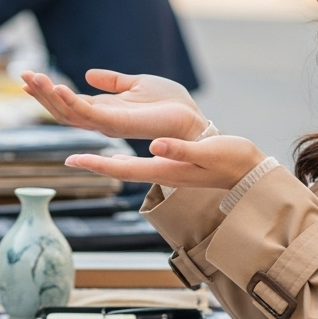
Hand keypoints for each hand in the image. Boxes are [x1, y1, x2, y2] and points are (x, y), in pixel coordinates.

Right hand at [21, 69, 208, 141]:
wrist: (192, 118)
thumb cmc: (170, 103)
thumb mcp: (136, 84)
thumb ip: (112, 81)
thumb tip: (89, 74)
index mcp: (103, 110)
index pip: (67, 103)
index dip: (47, 92)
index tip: (28, 78)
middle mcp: (101, 120)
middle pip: (62, 110)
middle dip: (41, 94)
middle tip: (22, 75)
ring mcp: (107, 124)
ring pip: (69, 113)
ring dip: (49, 96)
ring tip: (32, 78)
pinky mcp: (118, 124)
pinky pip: (88, 114)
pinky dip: (70, 101)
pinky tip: (57, 88)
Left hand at [67, 135, 266, 189]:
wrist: (248, 171)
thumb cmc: (231, 160)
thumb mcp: (207, 152)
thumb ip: (181, 150)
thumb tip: (154, 146)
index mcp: (165, 169)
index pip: (124, 169)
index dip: (98, 164)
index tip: (73, 160)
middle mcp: (160, 172)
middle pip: (119, 170)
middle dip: (93, 165)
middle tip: (70, 160)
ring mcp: (165, 171)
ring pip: (126, 167)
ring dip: (103, 163)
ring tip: (84, 157)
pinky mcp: (170, 166)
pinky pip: (138, 164)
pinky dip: (120, 159)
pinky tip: (113, 154)